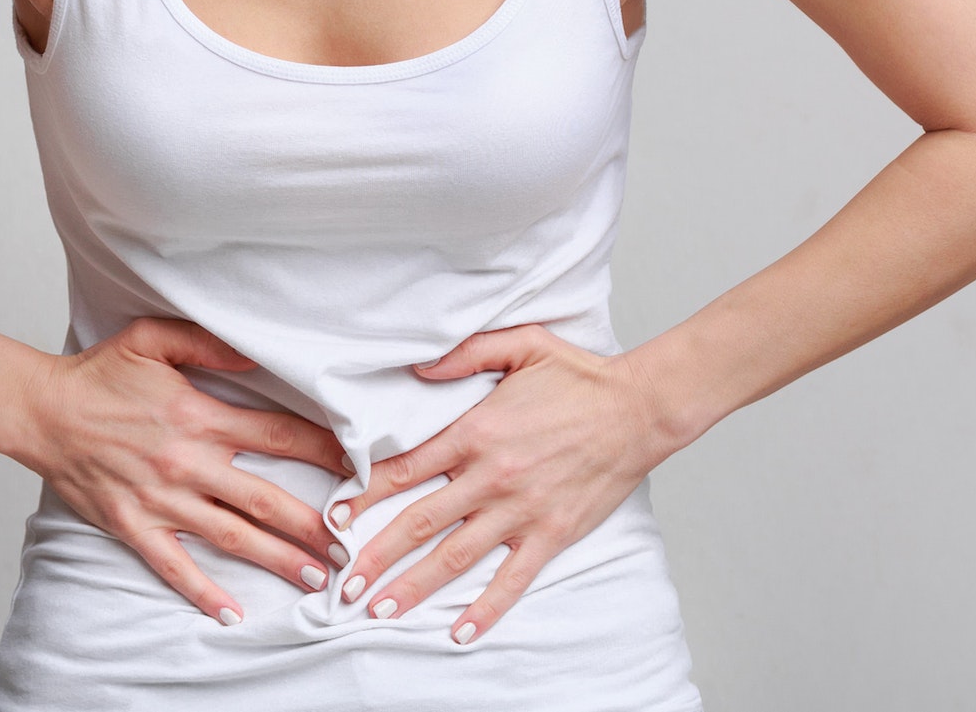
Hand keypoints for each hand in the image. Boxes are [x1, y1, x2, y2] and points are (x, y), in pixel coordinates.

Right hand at [0, 317, 355, 624]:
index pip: (278, 435)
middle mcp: (187, 462)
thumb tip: (258, 353)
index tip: (358, 469)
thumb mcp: (152, 339)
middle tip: (350, 545)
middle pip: (266, 498)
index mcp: (199, 415)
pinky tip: (232, 613)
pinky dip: (203, 592)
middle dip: (314, 525)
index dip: (324, 452)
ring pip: (232, 537)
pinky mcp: (134, 525)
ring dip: (276, 560)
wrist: (40, 412)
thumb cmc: (96, 376)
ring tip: (314, 577)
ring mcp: (161, 499)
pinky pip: (175, 566)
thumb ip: (209, 343)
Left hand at [328, 323, 702, 643]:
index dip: (362, 495)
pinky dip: (486, 608)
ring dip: (413, 587)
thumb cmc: (582, 377)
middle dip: (375, 557)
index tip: (334, 518)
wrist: (641, 407)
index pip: (403, 469)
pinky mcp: (551, 532)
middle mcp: (490, 476)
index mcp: (474, 431)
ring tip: (380, 611)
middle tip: (343, 586)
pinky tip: (460, 630)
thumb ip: (463, 355)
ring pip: (454, 556)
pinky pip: (512, 578)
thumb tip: (415, 369)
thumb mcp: (520, 345)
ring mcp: (520, 510)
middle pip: (418, 522)